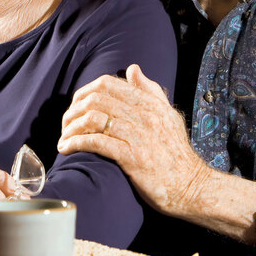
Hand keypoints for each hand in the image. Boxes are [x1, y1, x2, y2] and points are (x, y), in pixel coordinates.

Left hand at [58, 64, 212, 216]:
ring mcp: (138, 136)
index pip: (108, 84)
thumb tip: (132, 68)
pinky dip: (76, 143)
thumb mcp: (168, 116)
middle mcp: (144, 116)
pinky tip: (67, 149)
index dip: (84, 92)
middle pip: (96, 99)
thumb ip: (150, 91)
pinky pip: (96, 142)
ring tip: (64, 138)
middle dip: (73, 111)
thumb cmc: (176, 153)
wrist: (191, 187)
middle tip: (65, 124)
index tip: (74, 106)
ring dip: (71, 128)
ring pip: (93, 119)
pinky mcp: (133, 158)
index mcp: (151, 103)